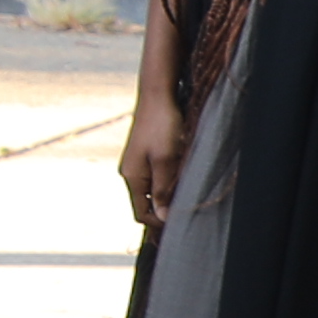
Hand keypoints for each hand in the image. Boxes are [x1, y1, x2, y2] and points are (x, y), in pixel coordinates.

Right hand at [119, 86, 188, 231]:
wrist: (158, 95)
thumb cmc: (162, 126)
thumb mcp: (166, 160)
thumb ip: (164, 189)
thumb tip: (163, 217)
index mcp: (131, 177)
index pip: (140, 213)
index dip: (158, 222)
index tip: (180, 221)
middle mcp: (130, 173)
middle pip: (145, 203)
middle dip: (164, 209)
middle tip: (187, 207)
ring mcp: (136, 164)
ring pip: (152, 190)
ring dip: (168, 194)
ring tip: (186, 188)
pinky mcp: (144, 155)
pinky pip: (155, 178)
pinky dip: (167, 181)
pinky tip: (181, 173)